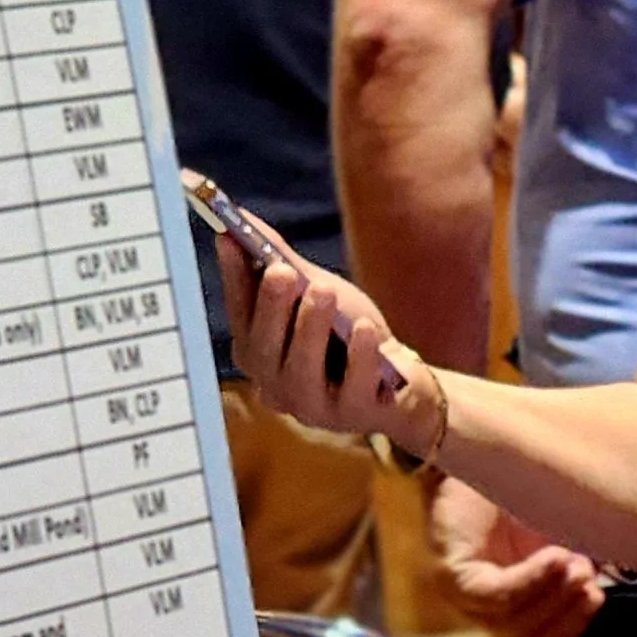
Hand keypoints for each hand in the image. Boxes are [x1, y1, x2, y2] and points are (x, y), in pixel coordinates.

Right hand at [219, 227, 432, 452]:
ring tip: (324, 291)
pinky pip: (354, 386)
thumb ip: (280, 262)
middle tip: (282, 272)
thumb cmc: (349, 337)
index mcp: (259, 354)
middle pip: (264, 349)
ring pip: (302, 371)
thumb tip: (241, 220)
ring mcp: (314, 407)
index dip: (234, 280)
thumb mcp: (317, 294)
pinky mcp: (355, 416)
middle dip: (271, 308)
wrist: (405, 387)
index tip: (231, 240)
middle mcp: (276, 386)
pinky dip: (360, 355)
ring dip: (311, 328)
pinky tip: (366, 328)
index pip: (239, 317)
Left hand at [428, 479, 604, 636]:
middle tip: (592, 583)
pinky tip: (555, 556)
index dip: (571, 634)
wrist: (483, 448)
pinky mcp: (451, 574)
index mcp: (512, 607)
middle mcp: (484, 610)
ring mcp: (463, 596)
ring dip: (553, 598)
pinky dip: (530, 580)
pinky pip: (495, 595)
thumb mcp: (562, 535)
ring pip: (511, 626)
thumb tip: (603, 590)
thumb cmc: (524, 490)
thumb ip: (580, 566)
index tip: (599, 598)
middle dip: (567, 618)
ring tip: (577, 565)